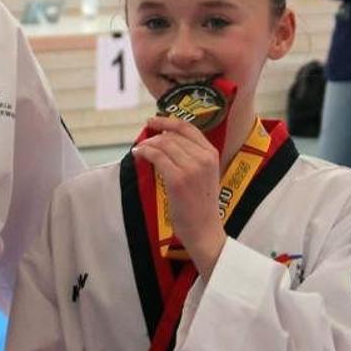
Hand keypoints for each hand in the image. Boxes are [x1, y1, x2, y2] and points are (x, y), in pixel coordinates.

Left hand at [134, 115, 227, 273]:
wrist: (204, 229)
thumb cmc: (201, 205)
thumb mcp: (204, 175)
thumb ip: (192, 157)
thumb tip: (166, 142)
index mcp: (212, 154)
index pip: (188, 128)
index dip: (168, 121)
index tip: (154, 121)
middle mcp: (203, 158)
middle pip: (173, 136)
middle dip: (154, 136)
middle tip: (143, 141)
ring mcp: (191, 168)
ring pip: (163, 144)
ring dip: (147, 144)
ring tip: (139, 149)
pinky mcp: (177, 179)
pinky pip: (156, 157)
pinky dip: (144, 153)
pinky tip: (138, 155)